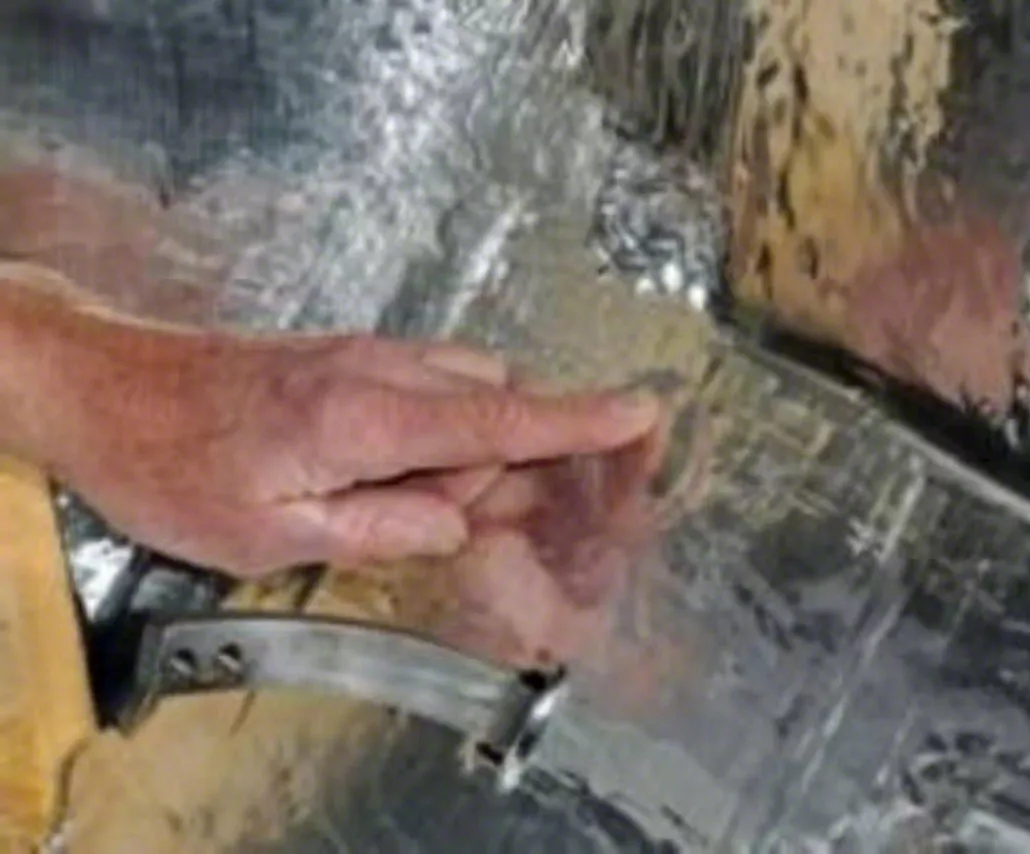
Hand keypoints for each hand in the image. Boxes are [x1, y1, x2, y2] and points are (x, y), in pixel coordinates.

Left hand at [18, 294, 661, 576]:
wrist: (99, 385)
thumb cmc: (171, 466)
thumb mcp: (269, 534)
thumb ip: (380, 526)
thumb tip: (460, 519)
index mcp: (369, 418)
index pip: (502, 420)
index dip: (582, 423)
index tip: (647, 416)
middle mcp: (382, 372)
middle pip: (498, 408)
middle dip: (518, 464)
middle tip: (490, 523)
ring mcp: (368, 357)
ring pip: (469, 395)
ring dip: (479, 451)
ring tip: (426, 505)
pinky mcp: (351, 358)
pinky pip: (434, 389)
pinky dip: (448, 432)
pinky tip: (404, 474)